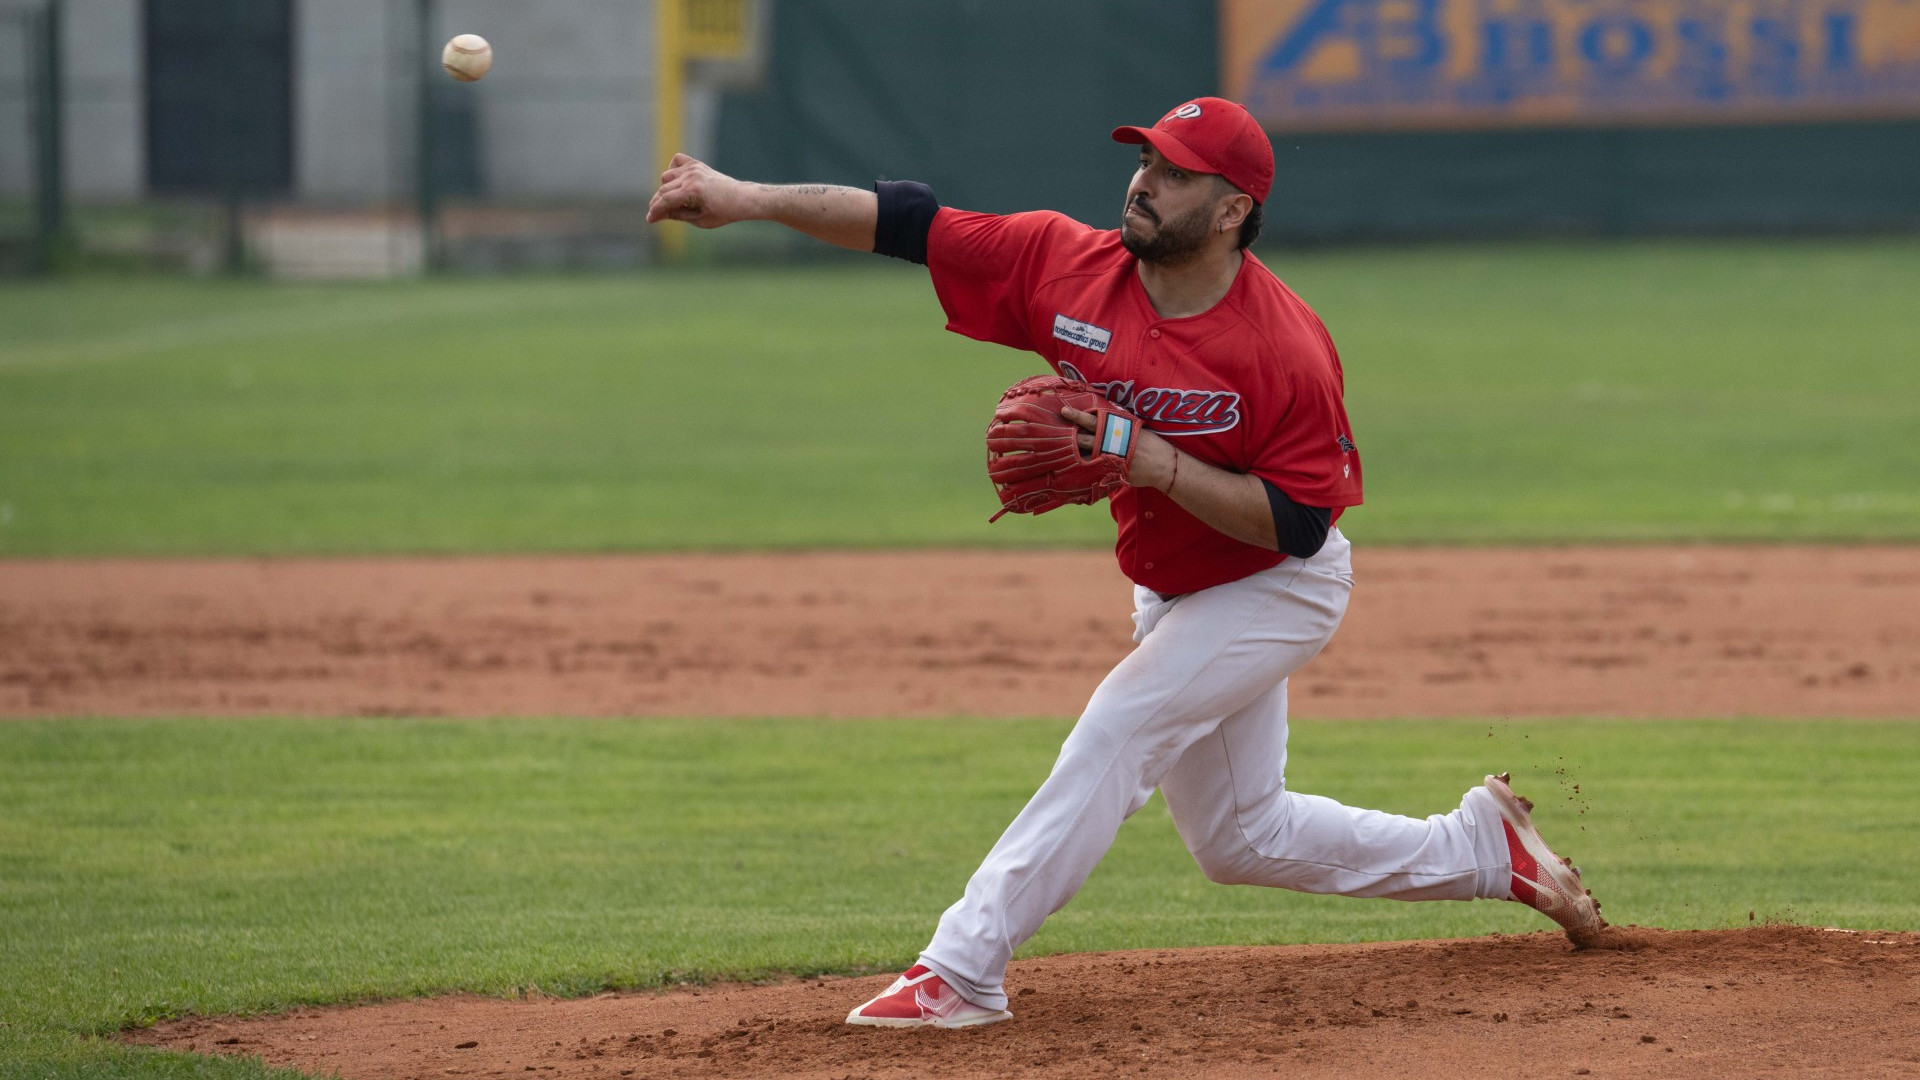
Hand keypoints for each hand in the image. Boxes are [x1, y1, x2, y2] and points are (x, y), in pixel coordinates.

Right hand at [646, 153, 756, 228]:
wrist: (741, 198)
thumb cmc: (723, 212)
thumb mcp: (699, 220)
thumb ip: (676, 215)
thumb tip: (657, 214)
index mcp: (692, 191)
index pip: (665, 201)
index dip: (655, 211)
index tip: (649, 220)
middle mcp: (691, 176)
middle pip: (663, 190)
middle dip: (658, 203)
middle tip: (657, 215)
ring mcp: (693, 168)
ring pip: (666, 177)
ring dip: (665, 189)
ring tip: (673, 202)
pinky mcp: (696, 164)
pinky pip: (676, 162)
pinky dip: (673, 170)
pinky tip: (678, 182)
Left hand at [1059, 405, 1176, 489]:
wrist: (1163, 464)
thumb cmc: (1148, 442)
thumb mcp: (1132, 426)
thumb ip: (1115, 422)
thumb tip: (1098, 414)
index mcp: (1117, 428)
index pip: (1094, 420)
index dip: (1078, 416)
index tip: (1064, 410)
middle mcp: (1112, 443)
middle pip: (1085, 438)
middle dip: (1069, 435)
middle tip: (1051, 430)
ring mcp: (1111, 459)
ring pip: (1085, 455)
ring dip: (1071, 452)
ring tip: (1056, 449)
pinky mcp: (1112, 473)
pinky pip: (1093, 472)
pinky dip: (1081, 470)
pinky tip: (1068, 470)